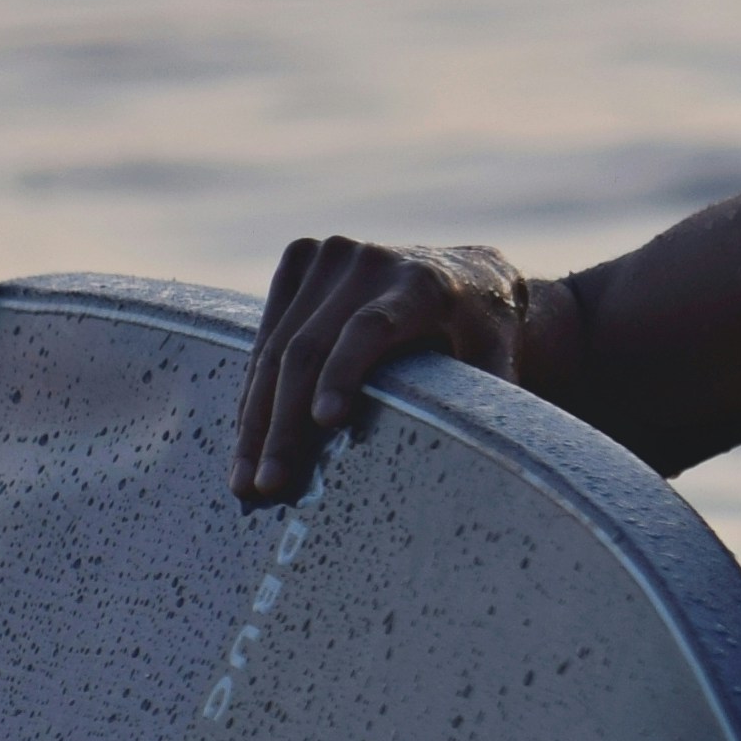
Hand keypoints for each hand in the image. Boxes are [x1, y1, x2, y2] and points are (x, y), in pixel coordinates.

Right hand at [232, 236, 538, 502]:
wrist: (470, 274)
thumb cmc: (486, 336)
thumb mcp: (498, 366)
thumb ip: (489, 409)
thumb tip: (489, 474)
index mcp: (423, 285)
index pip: (371, 328)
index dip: (344, 373)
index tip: (325, 422)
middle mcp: (371, 262)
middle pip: (308, 347)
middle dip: (282, 424)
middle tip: (266, 486)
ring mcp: (330, 255)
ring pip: (276, 346)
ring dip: (254, 417)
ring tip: (242, 478)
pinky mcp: (302, 258)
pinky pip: (266, 332)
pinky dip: (254, 389)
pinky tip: (246, 437)